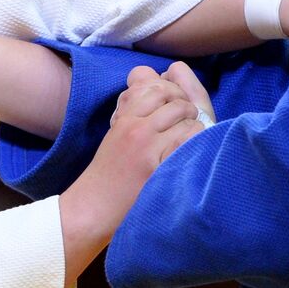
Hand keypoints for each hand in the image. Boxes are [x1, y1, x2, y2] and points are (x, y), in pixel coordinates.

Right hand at [58, 64, 208, 283]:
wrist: (93, 208)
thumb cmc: (108, 173)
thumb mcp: (116, 132)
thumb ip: (132, 107)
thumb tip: (147, 79)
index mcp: (124, 117)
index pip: (156, 87)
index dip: (172, 92)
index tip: (175, 108)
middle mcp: (135, 126)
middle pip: (174, 99)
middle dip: (186, 108)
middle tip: (186, 122)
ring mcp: (146, 145)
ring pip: (184, 116)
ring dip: (193, 125)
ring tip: (189, 138)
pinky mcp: (156, 165)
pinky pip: (187, 139)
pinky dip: (195, 142)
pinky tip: (190, 153)